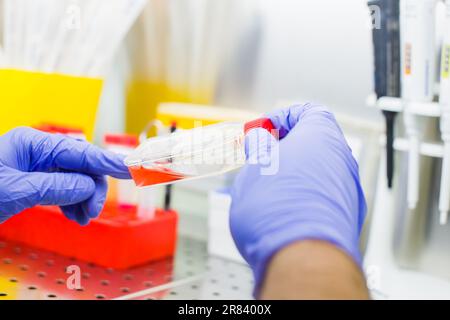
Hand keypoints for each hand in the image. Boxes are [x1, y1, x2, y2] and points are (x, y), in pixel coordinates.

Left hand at [0, 127, 130, 224]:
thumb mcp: (16, 190)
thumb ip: (56, 187)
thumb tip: (88, 187)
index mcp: (33, 143)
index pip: (82, 152)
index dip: (109, 162)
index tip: (132, 168)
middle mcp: (38, 151)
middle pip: (82, 166)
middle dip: (92, 188)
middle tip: (93, 210)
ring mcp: (36, 166)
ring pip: (75, 179)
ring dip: (83, 199)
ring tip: (82, 218)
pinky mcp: (34, 181)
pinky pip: (63, 189)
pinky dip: (72, 203)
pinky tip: (74, 215)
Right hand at [230, 103, 366, 293]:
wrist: (303, 258)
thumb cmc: (279, 209)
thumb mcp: (255, 165)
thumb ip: (259, 146)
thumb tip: (259, 139)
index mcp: (322, 136)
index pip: (306, 111)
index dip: (280, 116)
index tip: (262, 130)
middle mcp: (341, 159)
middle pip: (313, 141)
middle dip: (284, 147)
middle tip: (261, 157)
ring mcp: (346, 188)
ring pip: (317, 169)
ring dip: (293, 171)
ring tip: (267, 185)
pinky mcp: (344, 215)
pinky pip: (321, 193)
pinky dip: (303, 193)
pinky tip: (282, 206)